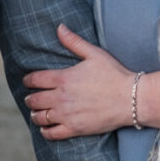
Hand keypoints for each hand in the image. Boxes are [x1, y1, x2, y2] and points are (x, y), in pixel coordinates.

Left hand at [24, 25, 135, 139]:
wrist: (131, 98)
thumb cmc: (115, 74)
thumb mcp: (95, 54)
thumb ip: (74, 42)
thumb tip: (59, 27)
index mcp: (64, 78)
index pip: (35, 79)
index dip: (28, 80)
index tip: (28, 82)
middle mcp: (61, 97)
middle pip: (34, 99)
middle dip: (30, 98)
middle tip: (32, 98)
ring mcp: (67, 114)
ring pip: (39, 117)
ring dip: (35, 114)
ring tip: (37, 112)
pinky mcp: (75, 129)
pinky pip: (51, 133)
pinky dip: (45, 131)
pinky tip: (46, 127)